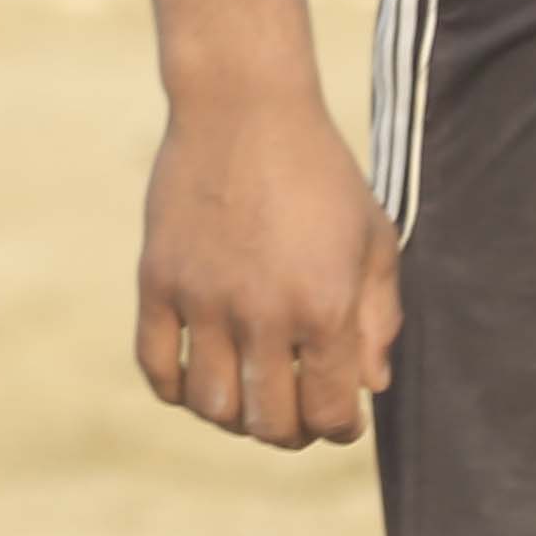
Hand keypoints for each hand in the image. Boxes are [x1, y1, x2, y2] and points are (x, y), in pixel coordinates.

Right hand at [137, 91, 402, 447]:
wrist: (243, 105)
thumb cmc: (320, 171)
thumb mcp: (373, 238)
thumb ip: (379, 319)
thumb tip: (369, 387)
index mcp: (324, 306)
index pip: (330, 414)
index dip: (341, 427)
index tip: (339, 412)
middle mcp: (261, 312)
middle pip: (269, 424)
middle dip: (290, 431)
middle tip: (294, 406)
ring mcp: (203, 299)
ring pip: (212, 407)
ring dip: (234, 415)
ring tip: (247, 390)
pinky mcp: (157, 281)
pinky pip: (156, 367)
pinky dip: (177, 388)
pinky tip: (199, 371)